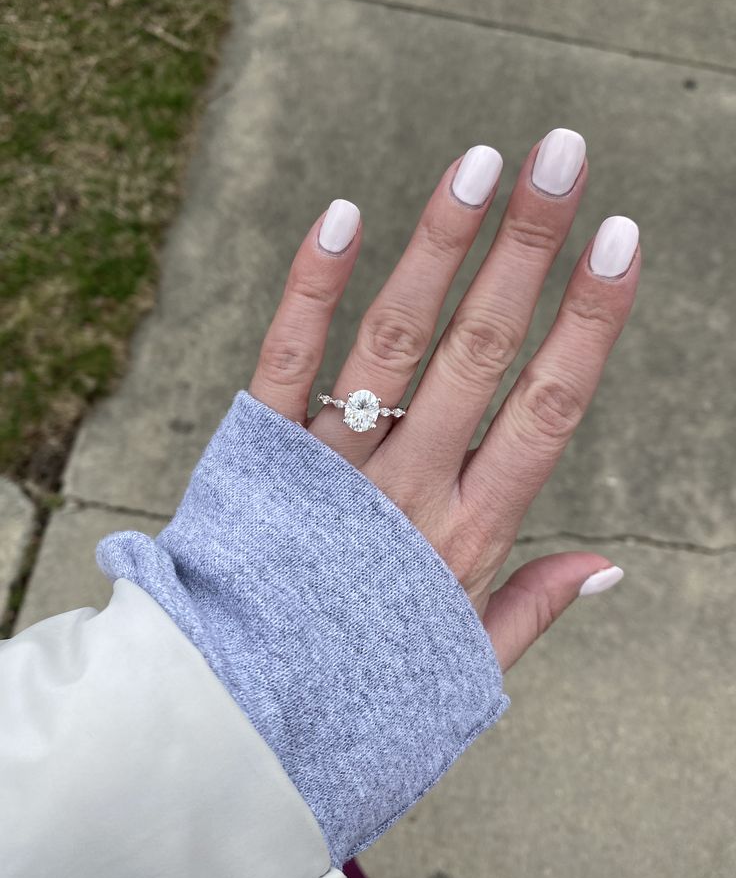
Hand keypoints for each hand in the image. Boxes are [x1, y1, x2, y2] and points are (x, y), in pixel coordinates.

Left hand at [249, 130, 639, 670]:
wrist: (232, 722)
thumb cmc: (357, 693)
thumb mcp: (461, 666)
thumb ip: (533, 608)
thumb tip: (611, 564)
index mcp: (468, 535)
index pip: (549, 408)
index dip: (589, 320)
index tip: (620, 238)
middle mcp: (407, 488)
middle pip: (481, 351)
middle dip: (528, 248)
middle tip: (563, 155)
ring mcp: (331, 468)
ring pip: (396, 339)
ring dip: (441, 245)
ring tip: (482, 162)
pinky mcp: (259, 454)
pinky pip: (287, 359)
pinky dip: (313, 286)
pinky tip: (345, 213)